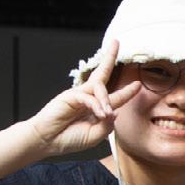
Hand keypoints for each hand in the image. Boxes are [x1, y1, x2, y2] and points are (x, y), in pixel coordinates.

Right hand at [29, 38, 142, 157]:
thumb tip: (115, 112)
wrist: (47, 141)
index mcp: (95, 108)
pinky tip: (100, 113)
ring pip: (98, 87)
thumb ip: (106, 126)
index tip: (137, 84)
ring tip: (106, 113)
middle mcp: (87, 98)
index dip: (126, 91)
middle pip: (101, 74)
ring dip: (106, 100)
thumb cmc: (68, 139)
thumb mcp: (94, 136)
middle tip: (116, 42)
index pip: (113, 96)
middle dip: (109, 58)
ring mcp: (78, 95)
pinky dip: (96, 105)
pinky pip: (88, 96)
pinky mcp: (69, 96)